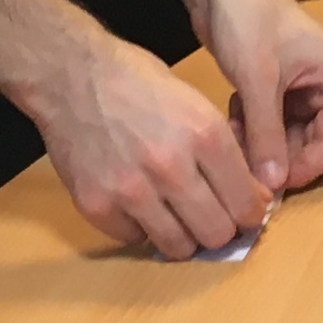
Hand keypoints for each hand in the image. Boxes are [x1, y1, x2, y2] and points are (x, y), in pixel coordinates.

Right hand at [35, 31, 272, 259]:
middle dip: (221, 230)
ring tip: (176, 215)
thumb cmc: (138, 83)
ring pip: (178, 247)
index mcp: (205, 134)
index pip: (246, 203)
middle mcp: (171, 166)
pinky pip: (134, 240)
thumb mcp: (196, 104)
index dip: (251, 213)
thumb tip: (254, 197)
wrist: (69, 75)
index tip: (245, 213)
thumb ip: (225, 152)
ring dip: (183, 236)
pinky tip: (138, 204)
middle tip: (212, 218)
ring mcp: (131, 189)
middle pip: (216, 233)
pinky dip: (140, 228)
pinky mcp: (96, 205)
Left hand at [198, 0, 322, 192]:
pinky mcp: (277, 88)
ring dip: (262, 144)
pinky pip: (270, 124)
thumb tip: (273, 185)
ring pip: (288, 137)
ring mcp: (303, 87)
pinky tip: (232, 120)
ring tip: (235, 138)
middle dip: (279, 156)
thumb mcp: (259, 82)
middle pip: (312, 142)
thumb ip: (268, 135)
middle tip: (247, 167)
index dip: (306, 167)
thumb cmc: (247, 20)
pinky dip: (252, 129)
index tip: (274, 187)